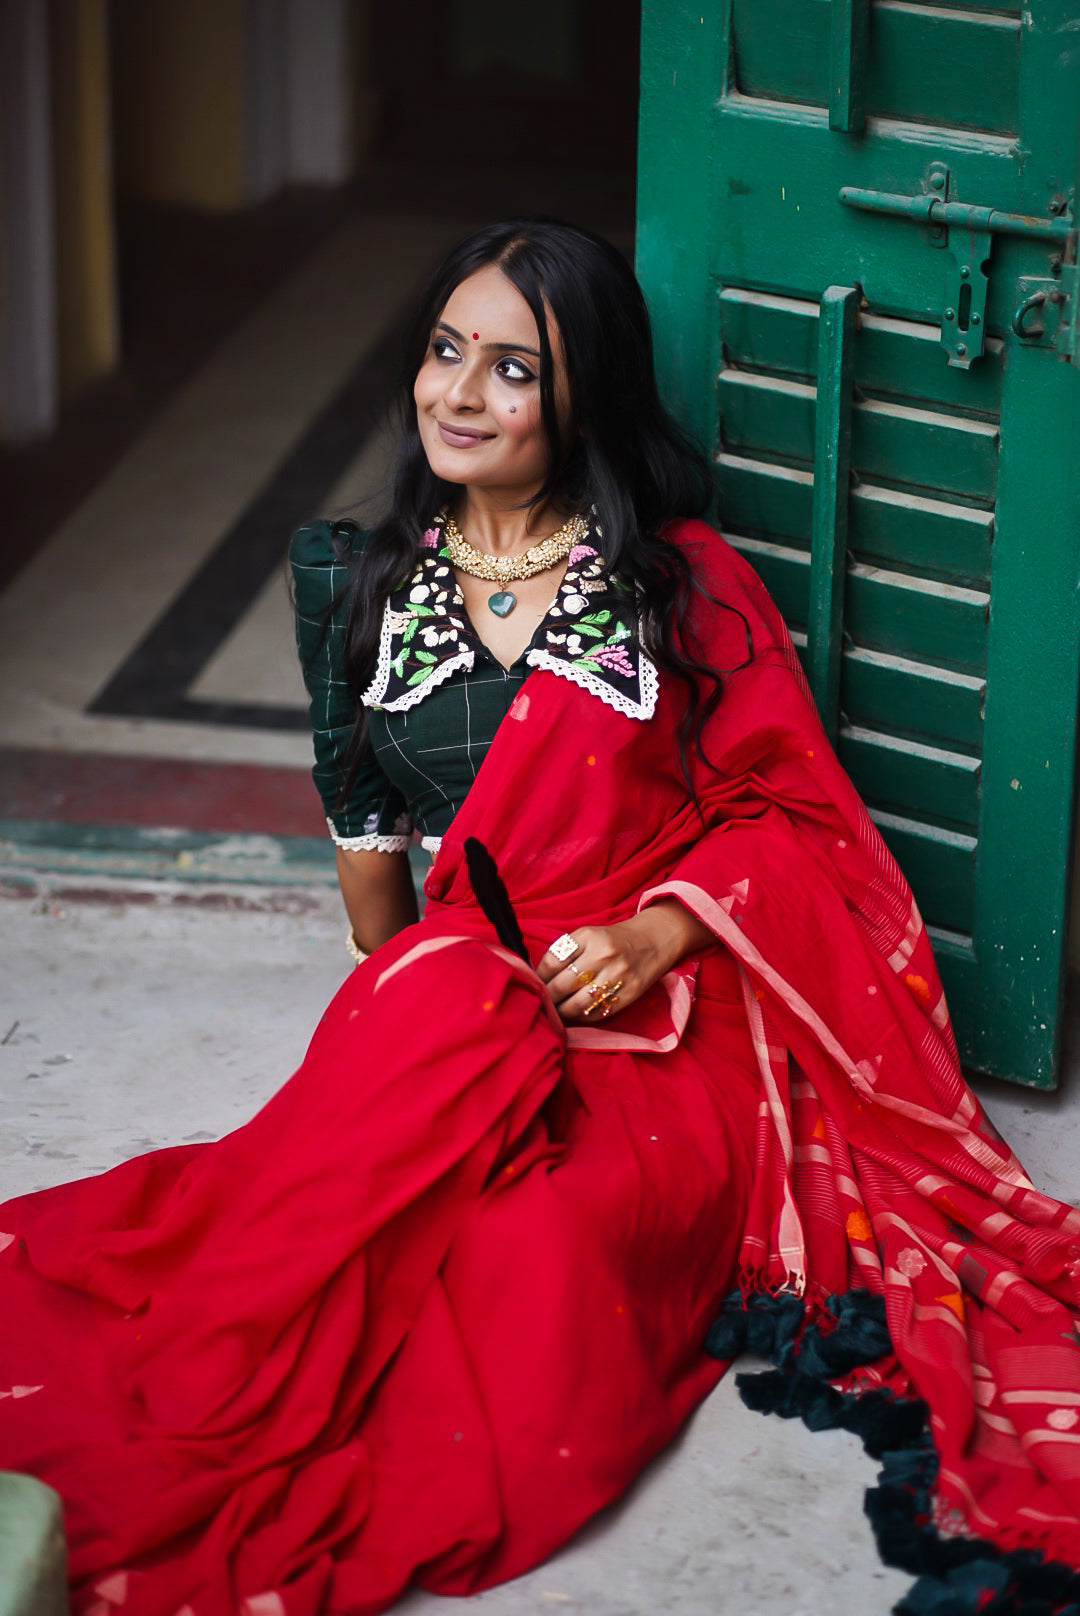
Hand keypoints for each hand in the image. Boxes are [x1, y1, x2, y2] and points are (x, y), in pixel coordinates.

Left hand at [537, 900, 713, 1021]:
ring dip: (561, 1011)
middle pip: (561, 985)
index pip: (552, 961)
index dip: (539, 976)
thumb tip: (538, 977)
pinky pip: (597, 1013)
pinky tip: (575, 1014)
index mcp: (589, 937)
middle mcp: (603, 955)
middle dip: (547, 997)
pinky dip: (582, 1017)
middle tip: (542, 1001)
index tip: (535, 983)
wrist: (653, 941)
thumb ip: (565, 952)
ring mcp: (617, 977)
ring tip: (556, 1010)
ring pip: (577, 1004)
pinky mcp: (628, 995)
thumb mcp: (589, 934)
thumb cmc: (614, 940)